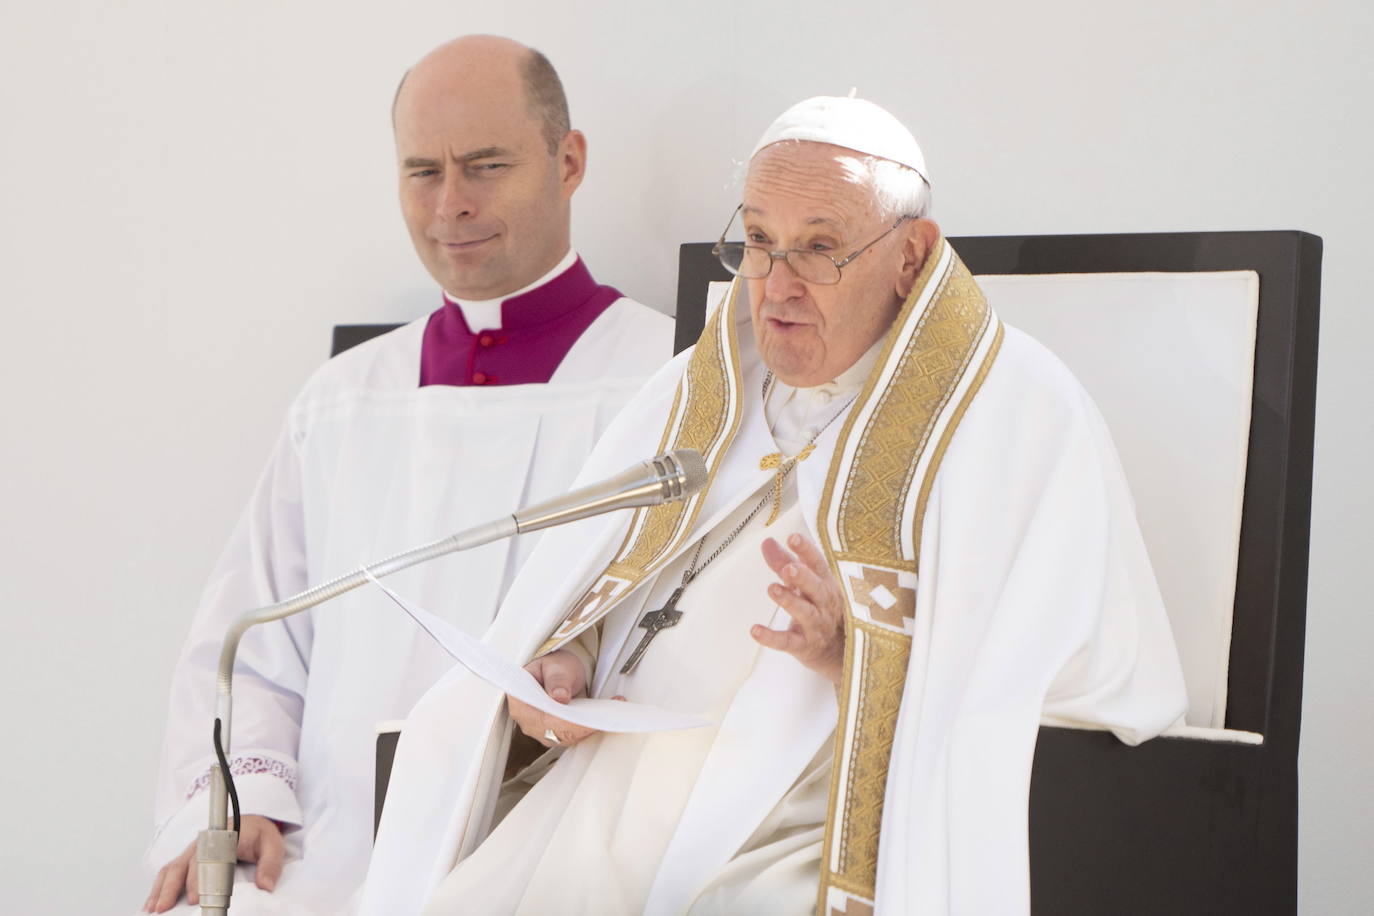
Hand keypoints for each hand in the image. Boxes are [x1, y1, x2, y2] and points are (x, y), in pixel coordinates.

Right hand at [144, 814, 282, 911]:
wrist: (250, 822)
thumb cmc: (258, 835)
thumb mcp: (272, 845)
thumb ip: (271, 865)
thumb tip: (266, 886)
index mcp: (223, 837)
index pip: (208, 859)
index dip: (199, 880)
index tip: (195, 898)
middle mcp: (203, 843)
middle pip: (183, 865)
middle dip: (173, 888)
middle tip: (165, 908)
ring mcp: (192, 851)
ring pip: (171, 869)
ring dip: (160, 889)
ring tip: (154, 909)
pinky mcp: (186, 859)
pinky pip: (167, 872)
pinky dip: (158, 887)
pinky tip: (151, 903)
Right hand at [507, 649, 604, 747]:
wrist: (557, 671)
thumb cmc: (551, 667)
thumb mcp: (554, 665)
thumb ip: (556, 678)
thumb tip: (559, 696)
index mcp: (521, 702)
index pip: (542, 719)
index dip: (565, 722)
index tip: (585, 719)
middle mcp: (529, 721)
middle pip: (555, 733)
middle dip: (582, 727)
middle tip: (605, 716)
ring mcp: (542, 730)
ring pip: (566, 738)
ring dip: (589, 729)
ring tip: (608, 715)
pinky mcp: (557, 733)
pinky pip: (573, 736)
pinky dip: (590, 729)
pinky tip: (604, 718)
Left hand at [754, 532, 846, 683]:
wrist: (839, 653)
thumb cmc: (822, 611)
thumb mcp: (807, 585)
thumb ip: (785, 562)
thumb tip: (768, 542)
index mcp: (826, 584)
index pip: (818, 564)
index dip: (807, 550)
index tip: (794, 538)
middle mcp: (824, 603)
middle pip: (815, 588)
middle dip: (802, 577)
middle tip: (788, 567)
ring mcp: (815, 625)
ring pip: (804, 612)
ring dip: (789, 601)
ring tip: (773, 589)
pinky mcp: (804, 646)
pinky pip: (787, 642)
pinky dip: (771, 637)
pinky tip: (756, 630)